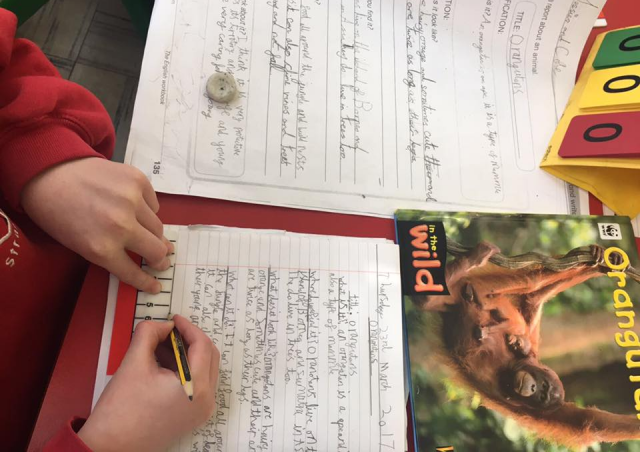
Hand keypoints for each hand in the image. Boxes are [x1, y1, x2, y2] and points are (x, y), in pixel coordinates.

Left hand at [21, 157, 171, 292]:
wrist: (50, 173)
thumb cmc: (59, 214)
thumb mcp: (80, 245)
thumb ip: (112, 253)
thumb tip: (141, 257)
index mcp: (102, 248)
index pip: (134, 272)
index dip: (147, 282)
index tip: (156, 285)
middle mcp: (122, 226)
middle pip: (156, 251)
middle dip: (160, 260)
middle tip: (161, 260)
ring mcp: (132, 201)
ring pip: (158, 227)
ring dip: (154, 234)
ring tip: (148, 233)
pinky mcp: (138, 181)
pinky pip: (154, 204)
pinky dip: (148, 210)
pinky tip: (136, 208)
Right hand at [78, 315, 219, 451]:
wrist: (110, 447)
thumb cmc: (121, 412)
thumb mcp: (134, 363)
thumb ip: (149, 333)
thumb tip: (163, 326)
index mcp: (196, 387)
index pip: (202, 345)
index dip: (188, 327)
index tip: (174, 319)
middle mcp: (206, 400)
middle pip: (208, 355)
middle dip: (189, 339)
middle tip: (169, 331)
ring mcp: (202, 410)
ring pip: (205, 369)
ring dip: (188, 353)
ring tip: (162, 346)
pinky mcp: (193, 416)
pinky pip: (199, 383)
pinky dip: (187, 369)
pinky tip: (164, 363)